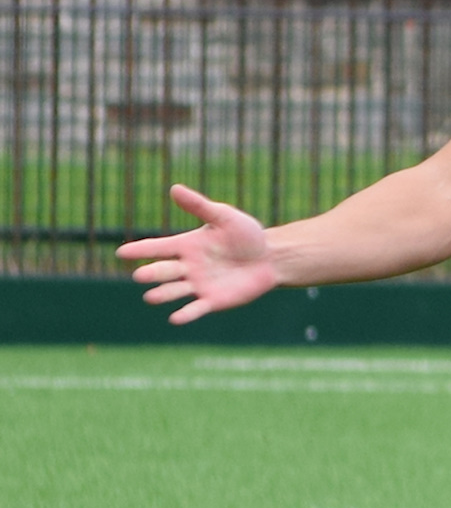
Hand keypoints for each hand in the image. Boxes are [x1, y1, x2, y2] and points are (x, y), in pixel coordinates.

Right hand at [116, 184, 280, 323]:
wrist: (271, 257)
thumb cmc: (246, 234)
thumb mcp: (224, 217)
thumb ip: (199, 206)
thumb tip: (174, 188)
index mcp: (186, 245)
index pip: (158, 247)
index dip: (140, 250)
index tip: (121, 252)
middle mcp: (187, 266)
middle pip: (164, 271)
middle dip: (152, 274)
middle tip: (140, 276)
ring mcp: (198, 285)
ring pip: (175, 290)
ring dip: (163, 294)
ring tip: (151, 297)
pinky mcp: (213, 300)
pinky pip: (196, 309)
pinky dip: (185, 314)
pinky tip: (175, 319)